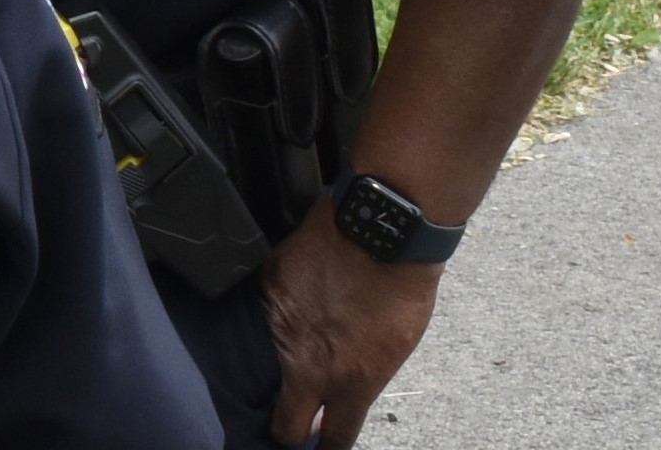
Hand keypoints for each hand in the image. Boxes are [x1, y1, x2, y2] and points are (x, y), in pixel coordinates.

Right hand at [263, 201, 443, 447]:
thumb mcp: (394, 346)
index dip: (328, 449)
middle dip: (291, 430)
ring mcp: (278, 333)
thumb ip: (362, 375)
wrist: (381, 233)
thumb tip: (343, 388)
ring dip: (278, 367)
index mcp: (351, 383)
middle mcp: (308, 366)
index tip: (323, 447)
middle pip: (285, 427)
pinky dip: (271, 321)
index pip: (334, 438)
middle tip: (297, 418)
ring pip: (262, 371)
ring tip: (296, 346)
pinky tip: (289, 305)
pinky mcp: (264, 296)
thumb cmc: (401, 286)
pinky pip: (258, 323)